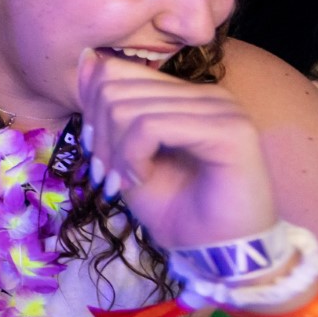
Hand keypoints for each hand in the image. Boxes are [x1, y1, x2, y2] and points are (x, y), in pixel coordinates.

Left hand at [75, 51, 275, 247]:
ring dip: (114, 152)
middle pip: (116, 87)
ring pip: (129, 108)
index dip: (91, 111)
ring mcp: (222, 109)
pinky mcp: (230, 131)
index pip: (116, 71)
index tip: (97, 156)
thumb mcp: (127, 160)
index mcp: (186, 96)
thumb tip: (87, 61)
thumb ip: (108, 114)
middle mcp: (208, 94)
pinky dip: (132, 157)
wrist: (220, 255)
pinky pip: (152, 127)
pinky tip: (140, 179)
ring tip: (125, 181)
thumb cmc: (178, 212)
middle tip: (108, 175)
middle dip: (98, 135)